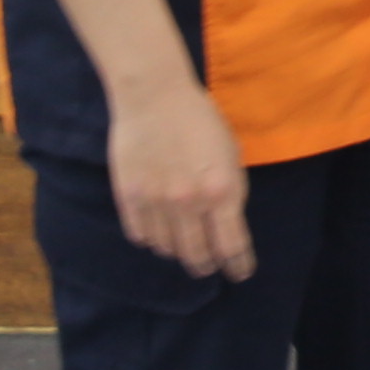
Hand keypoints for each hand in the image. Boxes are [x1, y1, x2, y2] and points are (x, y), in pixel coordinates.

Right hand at [105, 75, 255, 281]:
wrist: (154, 95)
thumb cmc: (200, 119)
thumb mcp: (231, 154)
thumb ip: (231, 191)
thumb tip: (228, 224)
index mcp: (222, 192)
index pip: (233, 247)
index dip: (238, 266)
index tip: (239, 273)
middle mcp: (189, 204)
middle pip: (198, 257)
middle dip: (206, 266)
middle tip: (208, 266)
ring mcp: (156, 203)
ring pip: (167, 249)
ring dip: (177, 251)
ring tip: (181, 243)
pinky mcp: (130, 198)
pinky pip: (141, 235)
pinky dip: (151, 238)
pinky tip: (157, 229)